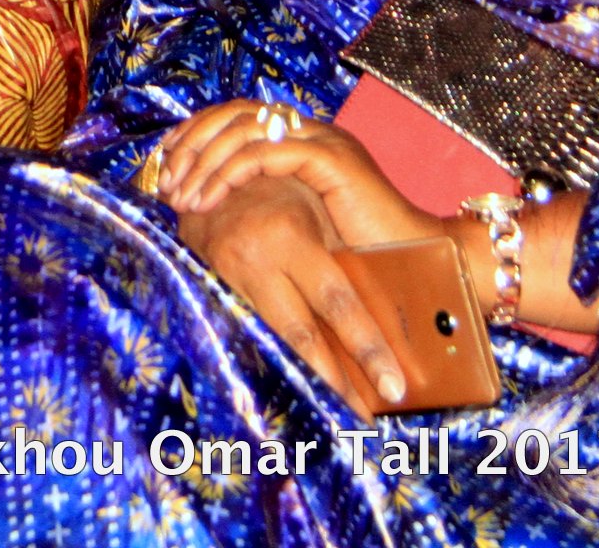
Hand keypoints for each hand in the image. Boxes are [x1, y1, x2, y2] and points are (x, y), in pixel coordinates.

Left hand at [152, 104, 438, 248]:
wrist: (420, 263)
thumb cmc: (358, 256)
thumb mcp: (293, 224)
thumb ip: (259, 207)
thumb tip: (200, 211)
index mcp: (302, 139)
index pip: (236, 116)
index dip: (196, 133)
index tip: (164, 162)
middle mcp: (312, 130)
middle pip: (233, 113)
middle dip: (191, 143)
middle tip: (167, 181)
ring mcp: (323, 140)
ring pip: (243, 128)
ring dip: (204, 160)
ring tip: (183, 196)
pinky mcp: (331, 159)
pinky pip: (266, 152)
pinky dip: (230, 172)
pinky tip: (210, 200)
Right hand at [180, 176, 406, 416]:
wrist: (204, 176)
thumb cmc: (275, 189)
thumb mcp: (312, 207)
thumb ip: (339, 252)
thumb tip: (391, 311)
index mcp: (290, 235)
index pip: (337, 303)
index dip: (368, 348)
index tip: (394, 387)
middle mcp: (257, 260)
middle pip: (303, 335)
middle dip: (338, 382)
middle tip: (366, 420)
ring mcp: (228, 278)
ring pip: (275, 341)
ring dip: (309, 377)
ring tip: (340, 411)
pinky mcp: (210, 290)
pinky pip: (251, 334)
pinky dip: (278, 359)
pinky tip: (300, 383)